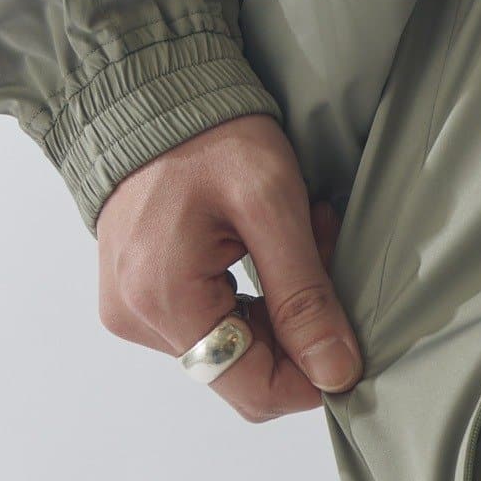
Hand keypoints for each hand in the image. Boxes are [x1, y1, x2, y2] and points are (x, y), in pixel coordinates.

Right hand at [96, 115, 361, 420]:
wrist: (145, 89)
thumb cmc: (206, 132)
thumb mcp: (271, 205)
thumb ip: (304, 297)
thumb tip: (337, 374)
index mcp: (164, 303)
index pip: (254, 391)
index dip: (312, 375)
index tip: (346, 325)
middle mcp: (138, 319)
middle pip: (246, 369)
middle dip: (299, 323)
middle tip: (321, 248)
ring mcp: (134, 310)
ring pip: (236, 345)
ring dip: (281, 302)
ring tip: (297, 235)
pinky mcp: (141, 296)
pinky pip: (214, 321)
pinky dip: (255, 293)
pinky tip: (266, 243)